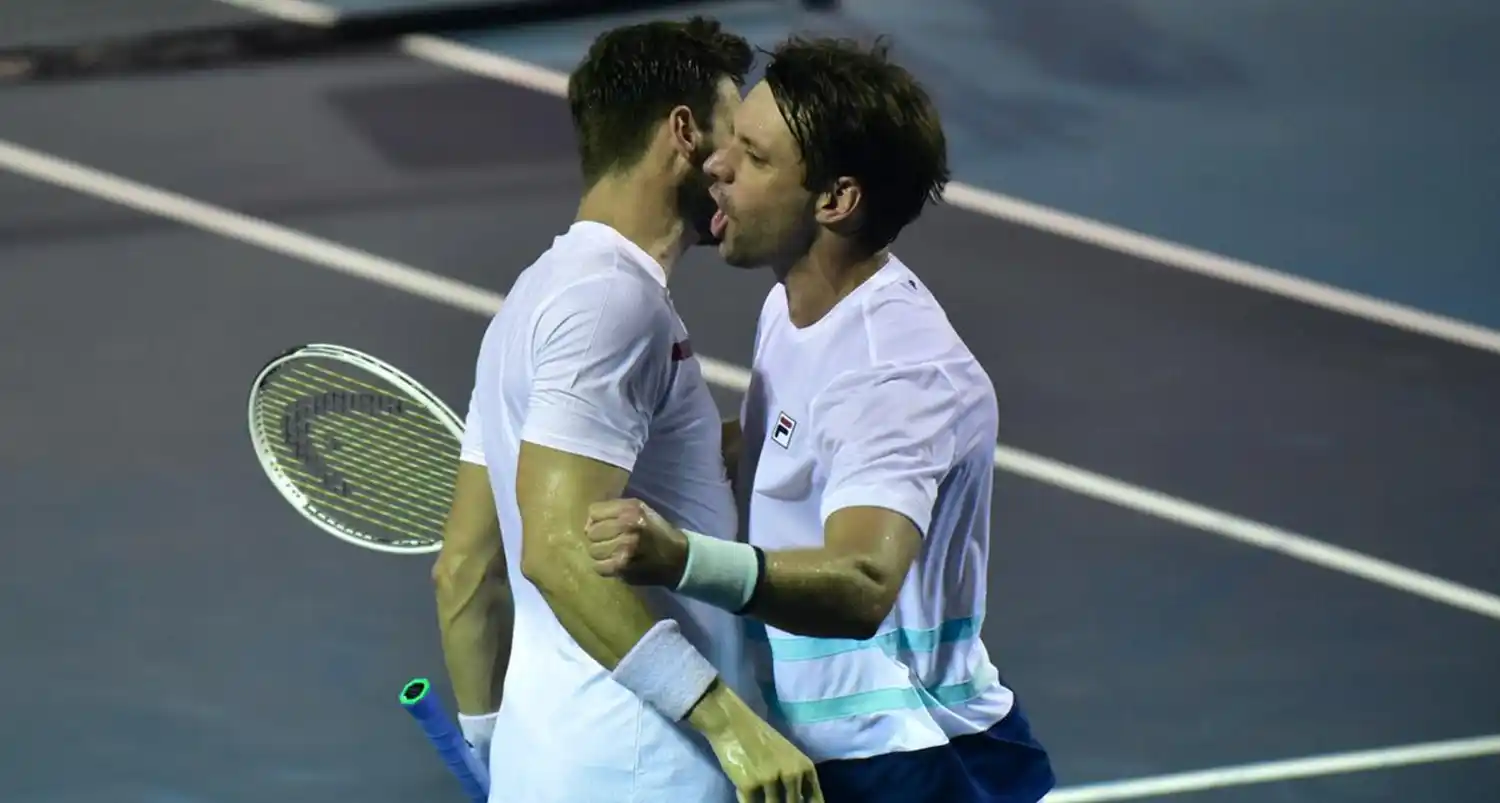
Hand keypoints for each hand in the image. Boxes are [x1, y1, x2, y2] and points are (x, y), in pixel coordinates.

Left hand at [584, 498, 689, 586]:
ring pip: (593, 550)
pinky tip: (614, 563)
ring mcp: (624, 547)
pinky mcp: (623, 566)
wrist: (677, 558)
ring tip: (613, 553)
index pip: (593, 512)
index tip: (606, 526)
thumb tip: (589, 521)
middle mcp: (627, 525)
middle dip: (599, 537)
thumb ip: (615, 510)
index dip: (597, 519)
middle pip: (591, 532)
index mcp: (630, 509)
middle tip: (611, 541)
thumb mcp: (640, 510)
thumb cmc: (656, 532)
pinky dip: (604, 566)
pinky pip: (598, 566)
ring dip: (601, 553)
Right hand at [700, 699, 823, 802]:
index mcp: (805, 767)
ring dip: (763, 801)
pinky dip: (748, 801)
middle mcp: (792, 775)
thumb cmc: (760, 738)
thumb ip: (797, 780)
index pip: (815, 799)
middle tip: (771, 795)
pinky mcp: (748, 785)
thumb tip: (799, 802)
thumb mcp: (788, 757)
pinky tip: (746, 793)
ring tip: (759, 789)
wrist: (732, 723)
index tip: (797, 802)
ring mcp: (770, 780)